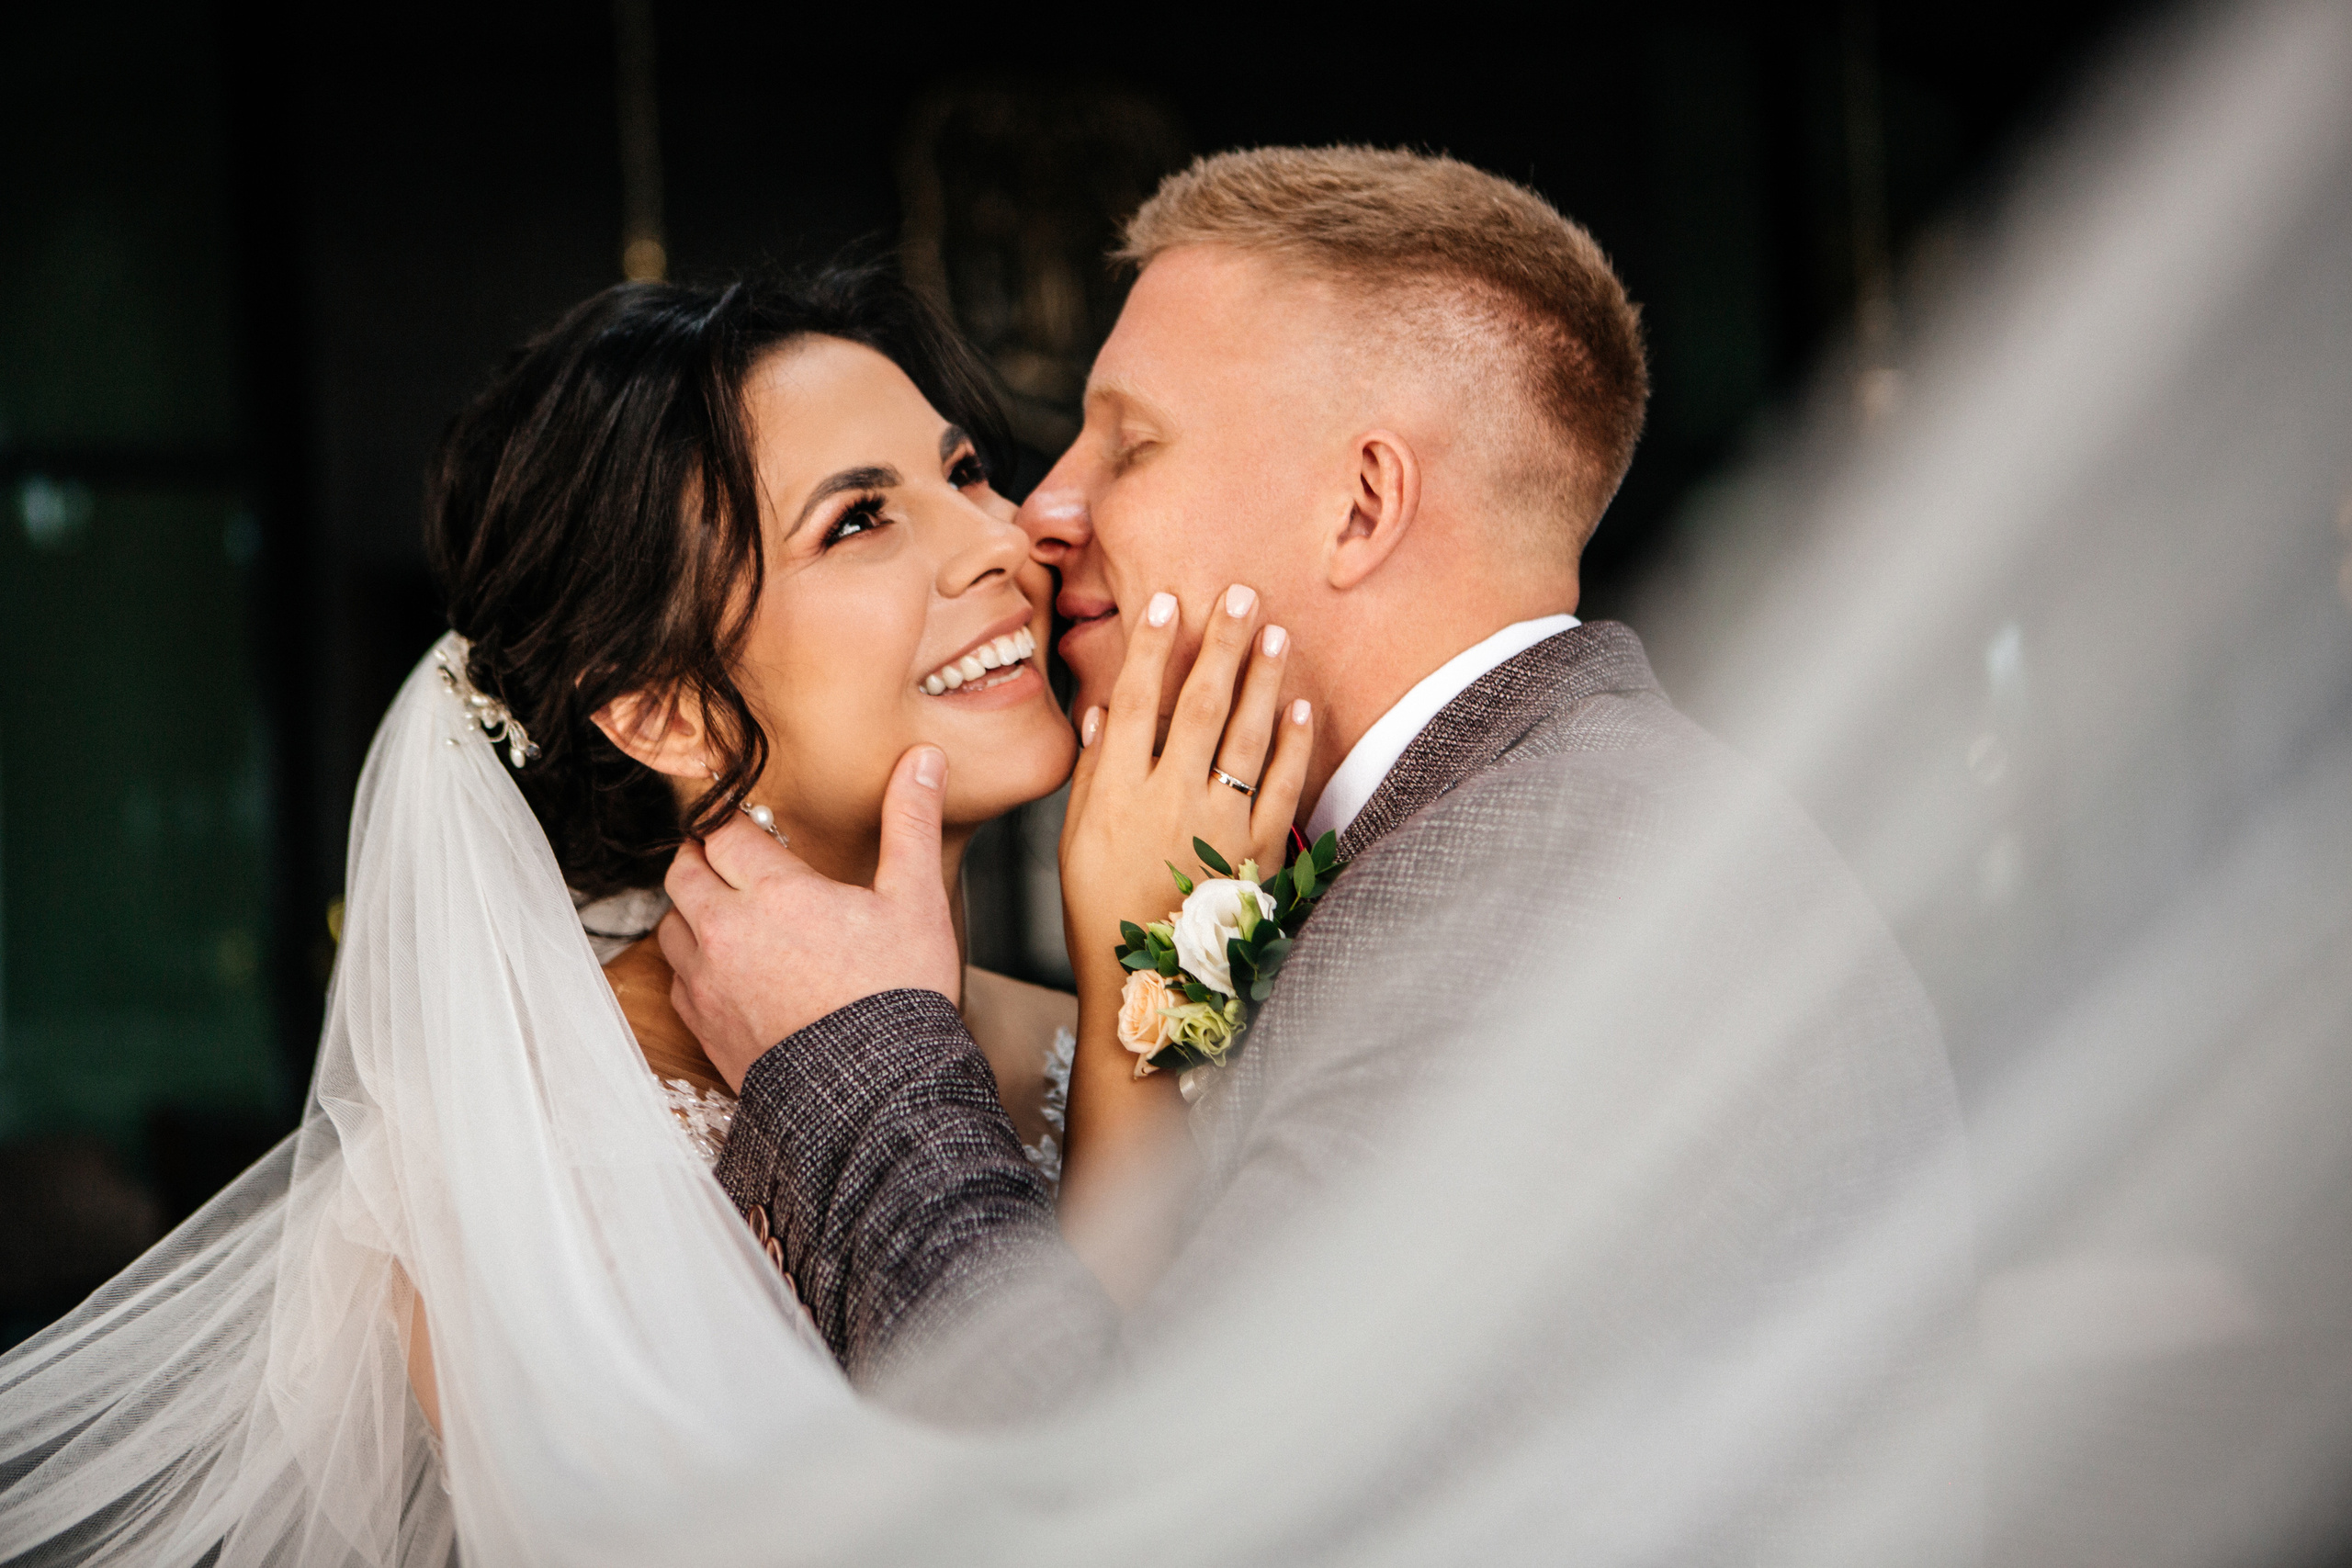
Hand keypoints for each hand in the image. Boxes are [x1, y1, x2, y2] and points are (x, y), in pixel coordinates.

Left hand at [659, 745, 960, 1090]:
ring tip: (734, 914)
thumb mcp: (916, 900)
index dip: (740, 825)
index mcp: (774, 892)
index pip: (724, 832)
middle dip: (707, 858)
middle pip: (684, 870)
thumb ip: (911, 823)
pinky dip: (695, 965)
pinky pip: (677, 979)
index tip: (760, 831)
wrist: (877, 1095)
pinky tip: (731, 969)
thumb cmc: (899, 997)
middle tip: (740, 863)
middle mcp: (727, 931)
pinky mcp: (705, 1026)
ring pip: (672, 923)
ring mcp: (709, 982)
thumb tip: (922, 760)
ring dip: (695, 910)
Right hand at [1058, 582, 1313, 995]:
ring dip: (1263, 679)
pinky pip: (1281, 789)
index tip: (1167, 603)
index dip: (1151, 648)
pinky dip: (1293, 746)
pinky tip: (1300, 707)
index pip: (1136, 702)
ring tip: (1276, 633)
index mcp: (1116, 794)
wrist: (1145, 990)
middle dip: (1222, 644)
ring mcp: (1216, 825)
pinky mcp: (1255, 853)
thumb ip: (1092, 776)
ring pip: (1246, 736)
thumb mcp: (1074, 844)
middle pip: (1199, 705)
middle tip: (1242, 594)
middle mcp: (1168, 800)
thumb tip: (1103, 713)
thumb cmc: (1102, 913)